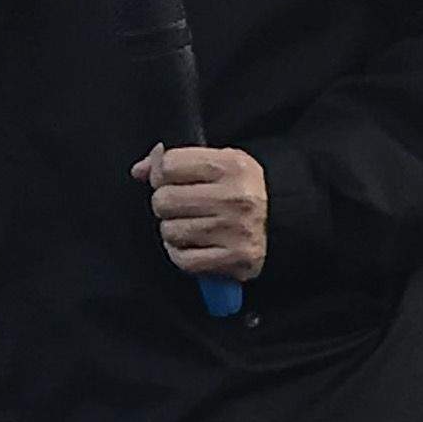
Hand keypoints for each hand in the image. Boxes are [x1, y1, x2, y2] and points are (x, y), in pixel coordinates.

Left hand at [133, 144, 268, 285]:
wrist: (283, 222)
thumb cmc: (241, 190)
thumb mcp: (218, 163)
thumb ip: (176, 162)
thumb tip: (140, 170)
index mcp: (231, 166)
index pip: (168, 165)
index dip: (161, 174)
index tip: (170, 181)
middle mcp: (235, 197)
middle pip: (164, 200)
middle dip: (166, 205)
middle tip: (182, 207)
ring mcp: (235, 229)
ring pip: (169, 231)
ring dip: (173, 231)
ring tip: (192, 226)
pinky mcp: (235, 259)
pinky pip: (183, 259)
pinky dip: (181, 254)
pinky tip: (194, 246)